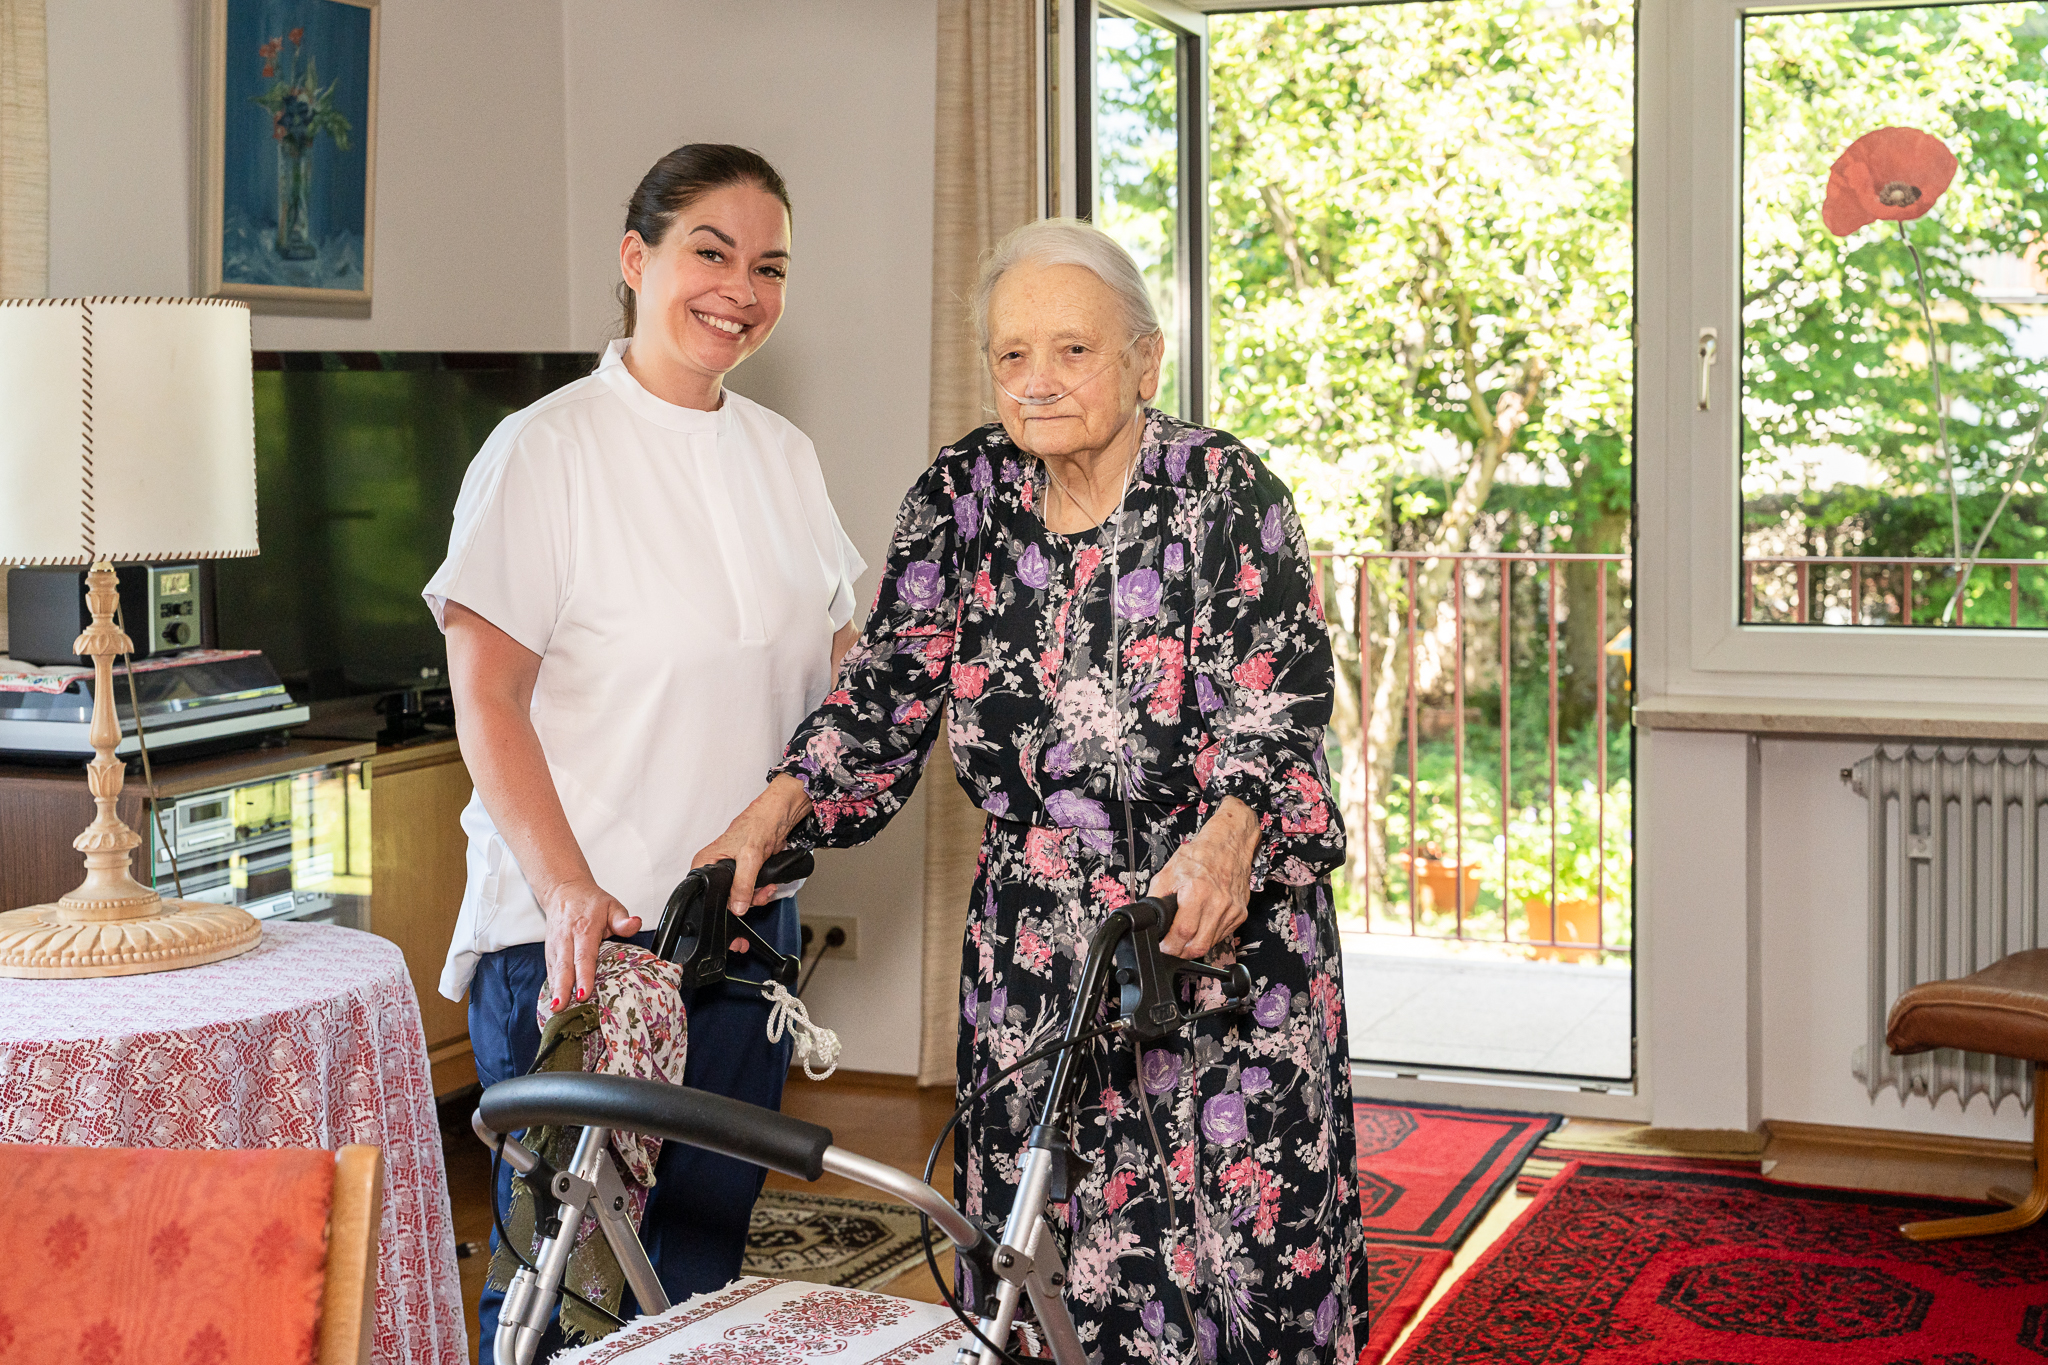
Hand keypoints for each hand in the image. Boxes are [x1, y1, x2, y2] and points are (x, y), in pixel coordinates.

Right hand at [542, 878, 640, 1010]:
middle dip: (563, 988)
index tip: (584, 993)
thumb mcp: (611, 905)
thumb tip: (635, 923)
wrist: (564, 890)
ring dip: (555, 990)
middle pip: (564, 967)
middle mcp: (566, 939)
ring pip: (554, 970)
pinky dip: (551, 986)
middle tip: (562, 1007)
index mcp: (584, 929)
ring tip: (556, 1009)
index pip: (584, 956)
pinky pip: (550, 970)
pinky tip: (554, 1001)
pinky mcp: (549, 951)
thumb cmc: (590, 902)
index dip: (584, 976)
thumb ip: (623, 919)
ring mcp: (555, 946)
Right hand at [692, 776, 814, 950]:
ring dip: (756, 897)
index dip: (719, 905)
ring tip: (767, 887)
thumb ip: (742, 884)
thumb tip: (738, 906)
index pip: (704, 894)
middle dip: (744, 901)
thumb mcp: (749, 857)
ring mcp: (731, 872)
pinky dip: (760, 892)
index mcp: (706, 862)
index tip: (736, 911)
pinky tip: (769, 886)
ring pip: (738, 898)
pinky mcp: (745, 873)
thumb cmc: (758, 824)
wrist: (778, 816)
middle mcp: (715, 868)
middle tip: (758, 895)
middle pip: (724, 899)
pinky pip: (749, 891)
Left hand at [1148, 798, 1259, 958]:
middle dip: (1181, 952)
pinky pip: (1222, 935)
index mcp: (1197, 892)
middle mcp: (1217, 903)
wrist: (1228, 845)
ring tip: (1185, 936)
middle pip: (1199, 946)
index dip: (1169, 945)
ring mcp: (1231, 910)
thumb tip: (1148, 918)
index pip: (1183, 933)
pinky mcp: (1240, 914)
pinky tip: (1201, 926)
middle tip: (1172, 947)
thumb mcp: (1168, 872)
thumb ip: (1156, 897)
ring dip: (1195, 945)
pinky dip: (1209, 936)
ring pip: (1211, 944)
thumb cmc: (1200, 855)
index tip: (1163, 946)